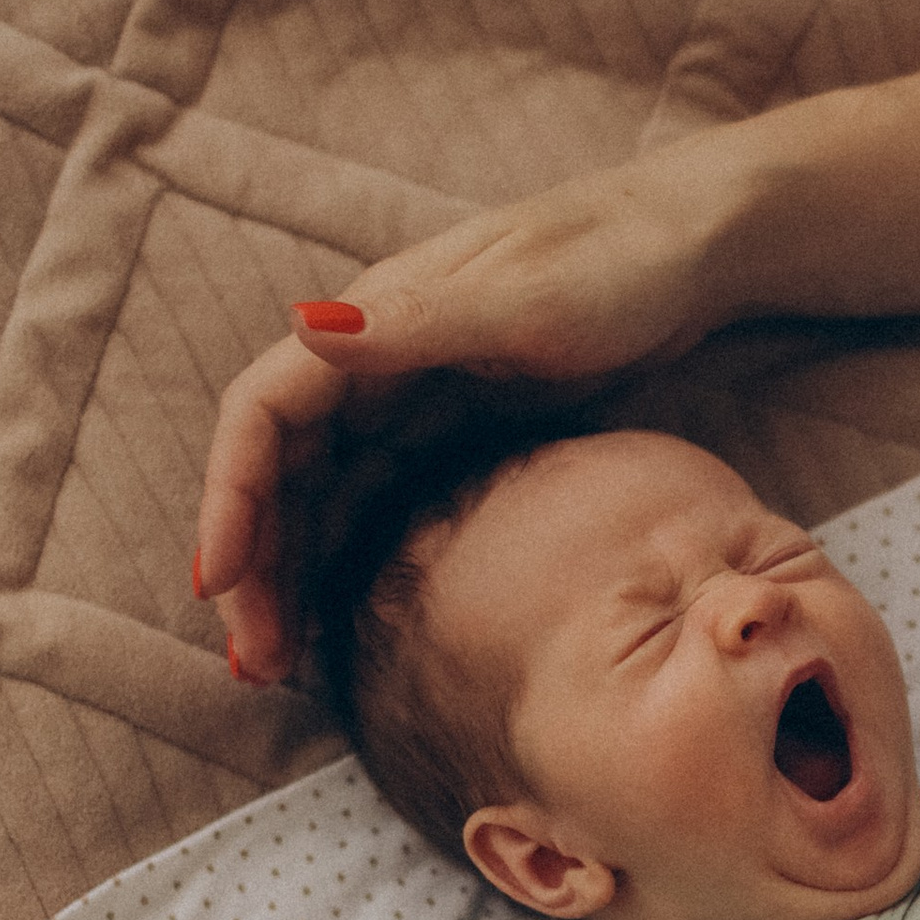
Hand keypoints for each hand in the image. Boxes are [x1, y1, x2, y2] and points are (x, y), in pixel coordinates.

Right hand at [195, 136, 760, 680]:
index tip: (220, 582)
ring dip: (294, 576)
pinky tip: (347, 625)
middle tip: (254, 661)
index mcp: (379, 318)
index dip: (232, 497)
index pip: (266, 412)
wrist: (699, 253)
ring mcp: (417, 394)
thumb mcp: (529, 296)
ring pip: (325, 496)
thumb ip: (422, 320)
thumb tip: (308, 328)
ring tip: (282, 666)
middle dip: (256, 564)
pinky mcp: (458, 425)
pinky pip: (379, 503)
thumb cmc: (621, 261)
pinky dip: (350, 562)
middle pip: (283, 470)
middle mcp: (379, 357)